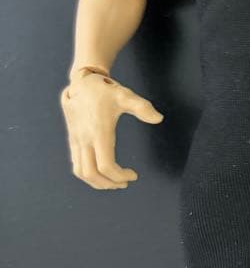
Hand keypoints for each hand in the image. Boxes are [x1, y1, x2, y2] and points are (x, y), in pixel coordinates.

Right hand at [60, 70, 163, 189]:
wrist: (81, 83)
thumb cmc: (105, 91)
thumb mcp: (124, 95)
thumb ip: (142, 107)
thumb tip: (159, 118)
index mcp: (98, 132)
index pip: (106, 165)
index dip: (120, 175)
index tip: (134, 175)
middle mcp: (84, 139)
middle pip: (91, 174)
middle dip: (109, 183)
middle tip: (125, 183)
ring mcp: (76, 141)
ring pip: (81, 172)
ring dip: (97, 182)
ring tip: (114, 182)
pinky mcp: (73, 140)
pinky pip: (76, 165)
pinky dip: (88, 175)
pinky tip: (103, 173)